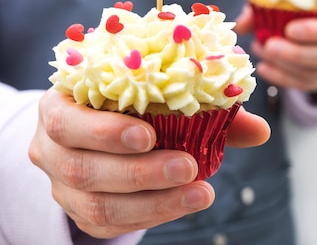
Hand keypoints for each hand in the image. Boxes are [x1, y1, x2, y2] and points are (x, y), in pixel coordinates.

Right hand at [28, 89, 269, 238]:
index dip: (103, 130)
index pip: (66, 120)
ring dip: (152, 202)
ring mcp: (60, 185)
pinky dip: (148, 216)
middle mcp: (50, 148)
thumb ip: (205, 108)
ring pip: (95, 205)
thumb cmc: (131, 104)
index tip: (149, 133)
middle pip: (83, 168)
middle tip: (188, 166)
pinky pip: (107, 225)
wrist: (96, 131)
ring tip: (198, 193)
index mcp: (62, 106)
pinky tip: (182, 204)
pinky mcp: (79, 212)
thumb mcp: (156, 95)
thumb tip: (261, 131)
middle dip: (139, 171)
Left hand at [236, 0, 316, 92]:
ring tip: (263, 54)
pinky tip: (264, 68)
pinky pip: (308, 84)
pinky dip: (283, 78)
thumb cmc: (306, 3)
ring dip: (286, 67)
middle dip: (296, 54)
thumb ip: (267, 5)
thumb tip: (242, 23)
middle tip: (269, 46)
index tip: (289, 29)